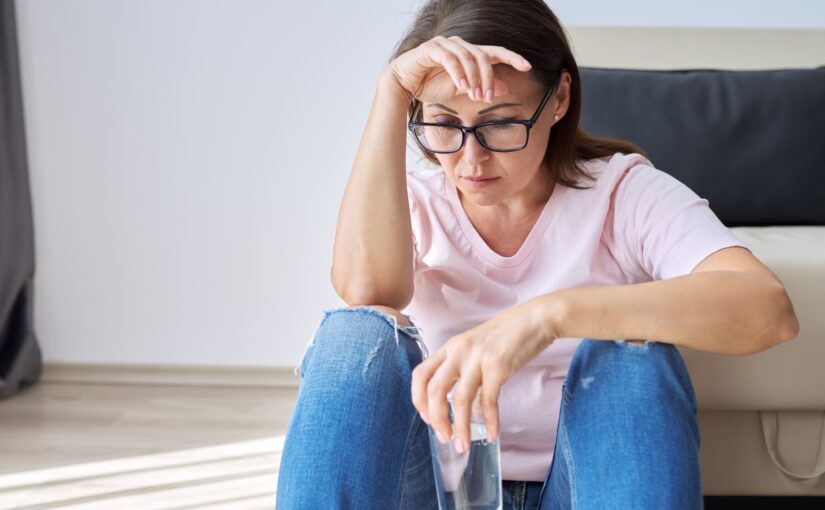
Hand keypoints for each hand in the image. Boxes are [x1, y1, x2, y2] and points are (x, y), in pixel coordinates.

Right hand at [384, 35, 532, 104]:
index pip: (495, 53)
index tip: (527, 66)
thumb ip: (481, 87)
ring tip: (474, 95)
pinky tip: (462, 85)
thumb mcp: (461, 90)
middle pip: (483, 56)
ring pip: (468, 56)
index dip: (512, 57)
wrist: (403, 86)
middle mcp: (460, 45)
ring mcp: (445, 44)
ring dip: (474, 78)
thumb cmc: (430, 86)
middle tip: (488, 98)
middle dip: (489, 78)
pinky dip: (458, 71)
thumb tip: (505, 88)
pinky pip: (449, 57)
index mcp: (468, 54)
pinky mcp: (431, 48)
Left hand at [410, 296, 561, 452]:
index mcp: (450, 347)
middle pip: (434, 389)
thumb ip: (463, 370)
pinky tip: (493, 434)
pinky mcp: (498, 366)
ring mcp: (477, 358)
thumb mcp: (476, 347)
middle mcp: (459, 351)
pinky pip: (488, 401)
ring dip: (460, 428)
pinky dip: (490, 421)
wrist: (535, 319)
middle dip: (436, 419)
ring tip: (463, 445)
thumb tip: (461, 407)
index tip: (428, 419)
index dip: (418, 400)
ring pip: (459, 400)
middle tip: (443, 438)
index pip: (420, 374)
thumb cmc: (507, 336)